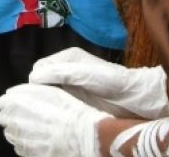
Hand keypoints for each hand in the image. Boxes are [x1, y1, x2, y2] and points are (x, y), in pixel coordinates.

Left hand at [0, 83, 108, 156]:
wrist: (79, 135)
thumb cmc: (66, 110)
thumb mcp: (47, 91)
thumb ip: (26, 92)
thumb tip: (15, 95)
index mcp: (14, 102)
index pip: (4, 102)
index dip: (14, 103)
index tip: (23, 105)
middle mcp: (11, 121)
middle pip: (4, 118)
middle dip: (14, 117)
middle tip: (31, 117)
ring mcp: (17, 138)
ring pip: (11, 134)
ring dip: (19, 130)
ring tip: (38, 129)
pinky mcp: (24, 152)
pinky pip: (20, 147)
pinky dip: (27, 143)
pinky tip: (41, 140)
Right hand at [29, 47, 168, 119]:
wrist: (135, 97)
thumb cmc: (111, 82)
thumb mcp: (85, 74)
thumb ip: (60, 73)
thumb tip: (33, 78)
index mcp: (68, 57)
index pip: (40, 67)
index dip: (37, 80)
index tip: (40, 95)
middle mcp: (67, 68)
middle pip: (43, 78)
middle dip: (40, 90)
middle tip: (44, 104)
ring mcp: (72, 83)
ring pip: (49, 90)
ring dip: (47, 98)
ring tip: (51, 109)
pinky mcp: (77, 96)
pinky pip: (58, 99)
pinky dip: (55, 105)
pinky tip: (59, 112)